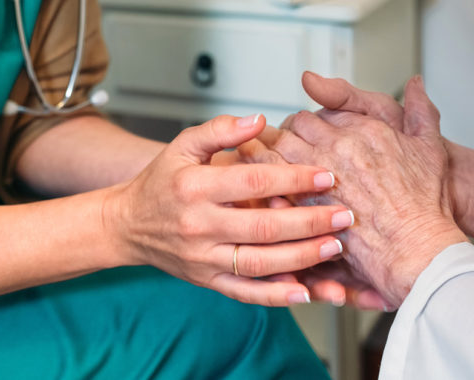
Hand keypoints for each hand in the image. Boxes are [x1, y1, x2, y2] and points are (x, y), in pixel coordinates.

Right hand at [104, 114, 355, 306]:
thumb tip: (258, 120)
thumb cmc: (161, 182)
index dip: (293, 178)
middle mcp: (199, 225)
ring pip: (259, 262)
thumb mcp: (183, 145)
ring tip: (335, 247)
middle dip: (310, 221)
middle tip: (345, 215)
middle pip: (263, 227)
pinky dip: (275, 295)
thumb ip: (220, 130)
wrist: (128, 225)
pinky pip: (244, 292)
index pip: (252, 182)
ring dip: (302, 257)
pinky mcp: (208, 280)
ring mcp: (203, 258)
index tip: (327, 176)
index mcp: (195, 187)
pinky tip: (304, 292)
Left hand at [272, 77, 467, 307]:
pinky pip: (274, 185)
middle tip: (276, 145)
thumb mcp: (429, 147)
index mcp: (362, 130)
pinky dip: (263, 182)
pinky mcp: (308, 206)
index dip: (303, 124)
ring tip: (258, 162)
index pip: (316, 114)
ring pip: (278, 151)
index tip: (300, 133)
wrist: (418, 246)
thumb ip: (419, 109)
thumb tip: (415, 82)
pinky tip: (260, 189)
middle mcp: (339, 148)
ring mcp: (320, 177)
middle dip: (283, 135)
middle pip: (293, 129)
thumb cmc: (425, 204)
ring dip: (266, 154)